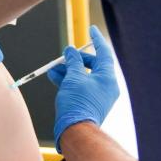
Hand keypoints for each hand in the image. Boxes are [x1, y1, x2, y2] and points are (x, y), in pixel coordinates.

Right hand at [47, 26, 117, 151]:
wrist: (75, 131)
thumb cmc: (77, 103)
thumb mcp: (73, 77)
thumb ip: (73, 61)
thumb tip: (71, 51)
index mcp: (107, 77)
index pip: (104, 53)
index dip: (96, 40)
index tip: (91, 29)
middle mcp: (106, 85)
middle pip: (92, 65)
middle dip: (75, 59)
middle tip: (64, 56)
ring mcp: (98, 95)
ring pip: (83, 76)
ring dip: (68, 70)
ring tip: (53, 67)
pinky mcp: (89, 102)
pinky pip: (80, 86)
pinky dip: (69, 80)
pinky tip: (54, 76)